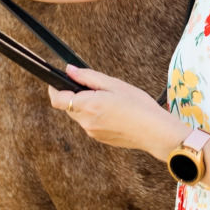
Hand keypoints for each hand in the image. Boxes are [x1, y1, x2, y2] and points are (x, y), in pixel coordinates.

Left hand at [48, 65, 190, 160]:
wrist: (155, 132)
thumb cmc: (139, 106)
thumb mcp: (114, 84)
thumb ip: (88, 77)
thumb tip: (69, 71)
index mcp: (88, 106)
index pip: (57, 99)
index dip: (54, 89)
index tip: (57, 81)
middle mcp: (86, 122)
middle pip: (68, 107)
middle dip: (75, 96)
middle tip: (95, 87)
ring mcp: (92, 133)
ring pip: (80, 116)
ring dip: (87, 106)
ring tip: (110, 100)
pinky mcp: (100, 139)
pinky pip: (91, 124)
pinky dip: (96, 116)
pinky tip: (114, 112)